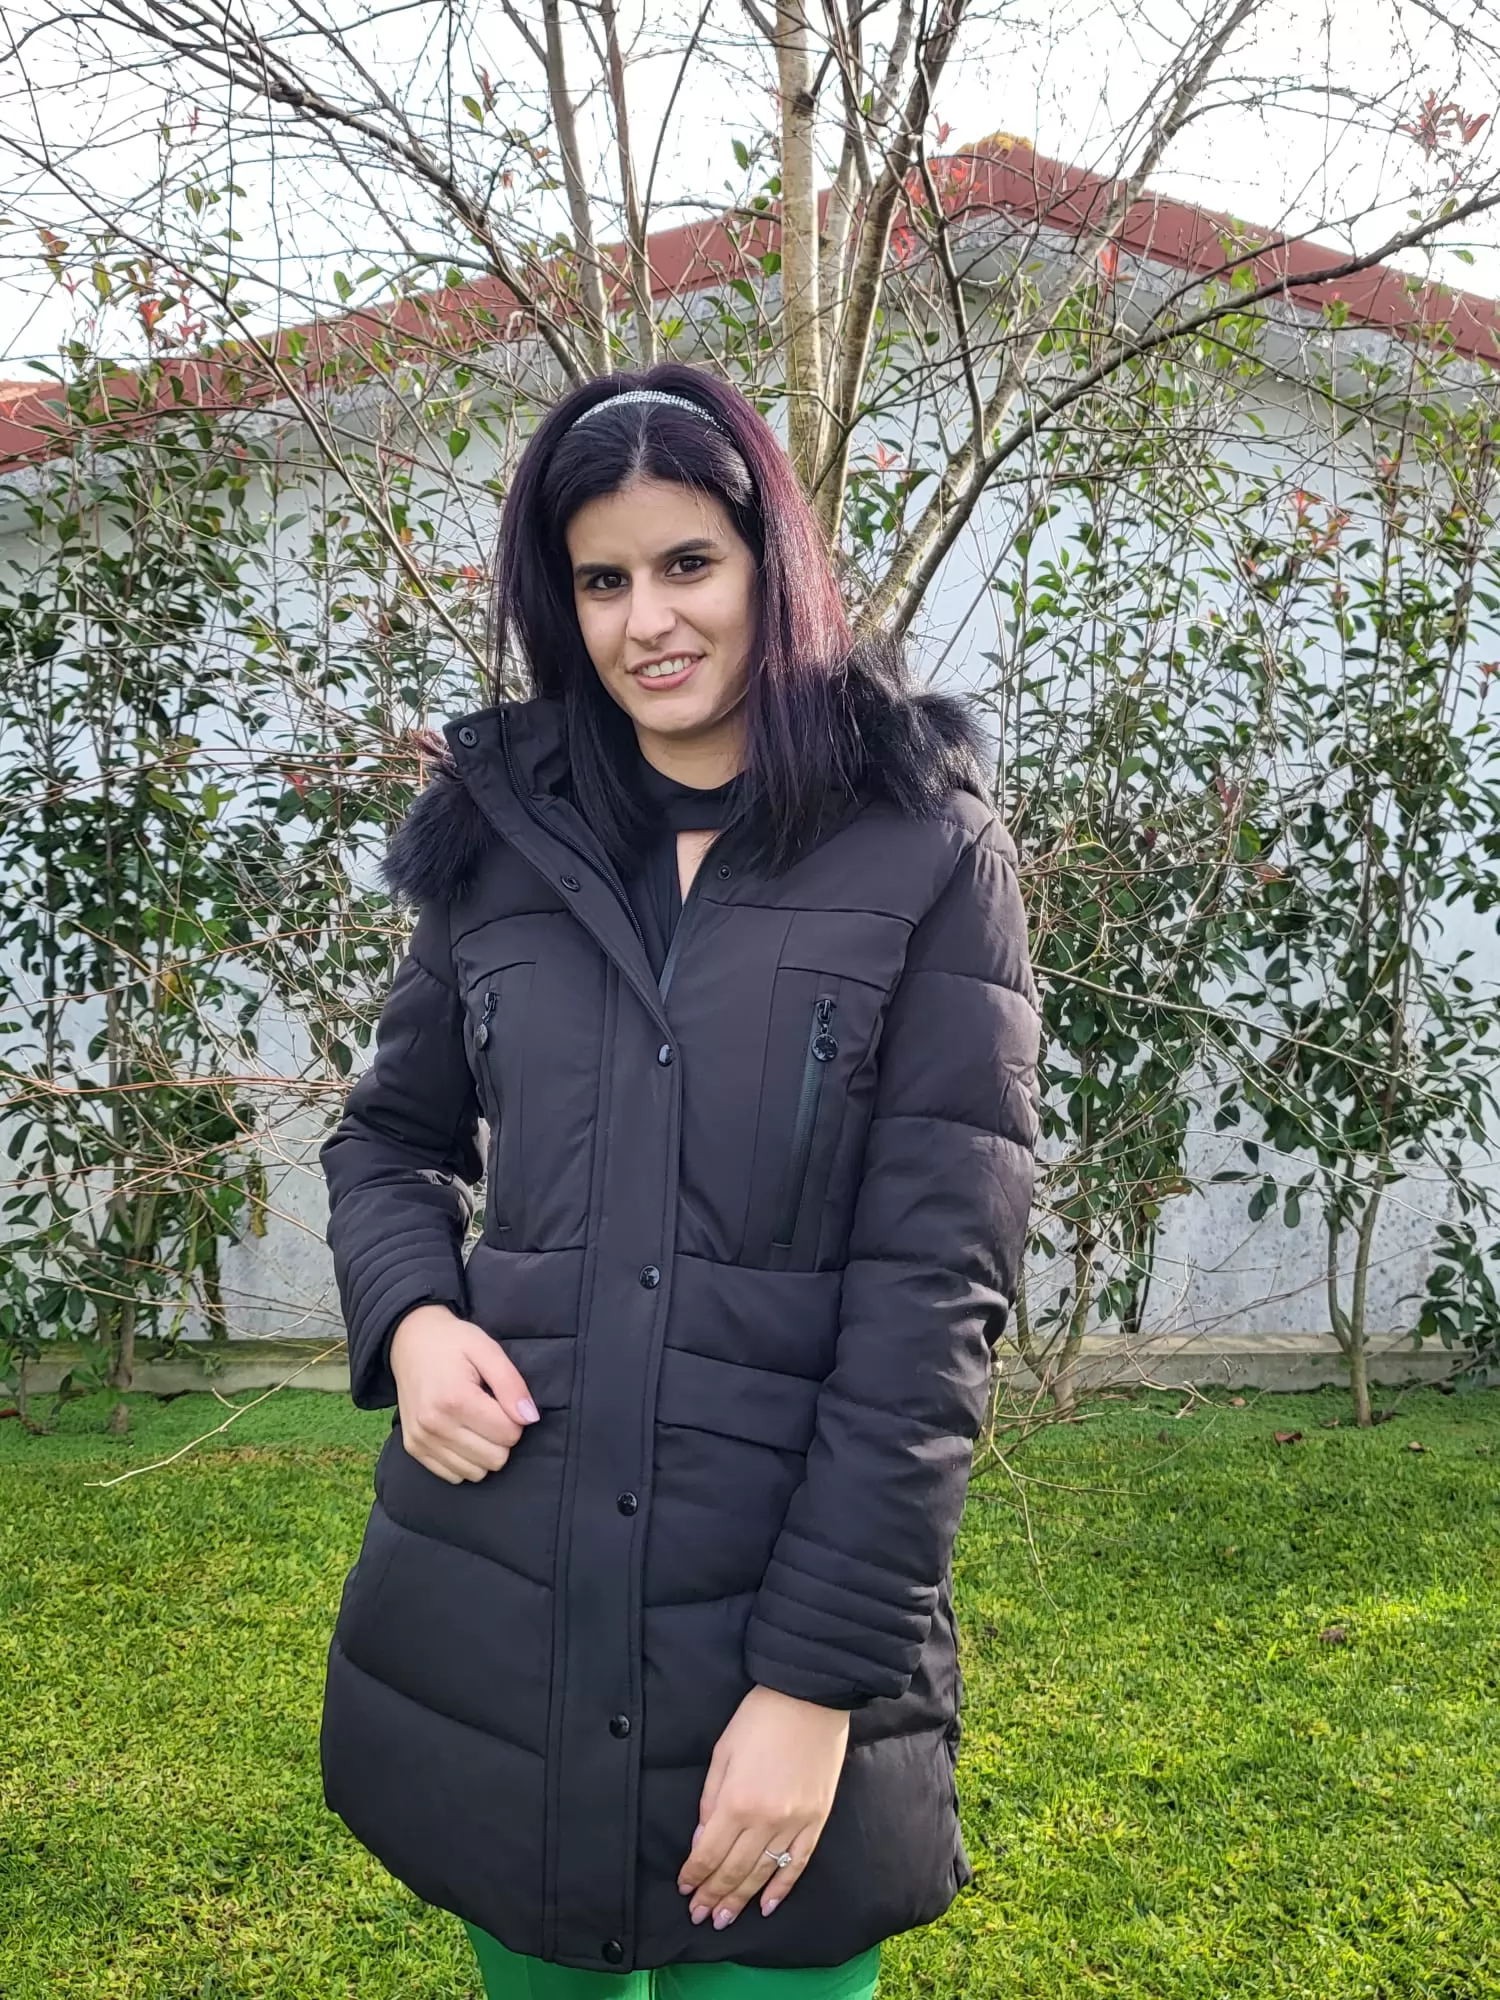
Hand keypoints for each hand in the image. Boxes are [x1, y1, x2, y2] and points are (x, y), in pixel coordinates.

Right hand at [389, 1304, 537, 1484]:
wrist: (408, 1340)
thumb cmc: (453, 1342)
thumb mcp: (487, 1349)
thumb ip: (511, 1384)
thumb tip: (530, 1419)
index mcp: (456, 1399)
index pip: (509, 1435)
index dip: (515, 1418)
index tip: (504, 1401)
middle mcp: (435, 1425)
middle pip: (495, 1459)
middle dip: (502, 1438)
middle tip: (491, 1412)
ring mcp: (421, 1440)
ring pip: (476, 1473)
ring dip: (484, 1452)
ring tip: (475, 1422)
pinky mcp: (413, 1448)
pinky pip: (453, 1475)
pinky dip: (464, 1460)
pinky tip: (461, 1434)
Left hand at [676, 1686, 849, 1929]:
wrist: (810, 1698)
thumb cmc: (760, 1717)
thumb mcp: (723, 1752)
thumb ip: (710, 1800)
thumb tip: (702, 1841)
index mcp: (736, 1802)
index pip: (709, 1853)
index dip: (694, 1875)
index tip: (684, 1890)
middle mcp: (765, 1821)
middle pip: (734, 1870)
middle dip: (713, 1896)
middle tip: (700, 1917)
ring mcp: (794, 1824)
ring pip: (763, 1874)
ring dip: (741, 1899)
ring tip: (725, 1920)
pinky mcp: (816, 1820)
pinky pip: (797, 1864)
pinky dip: (782, 1888)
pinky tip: (768, 1905)